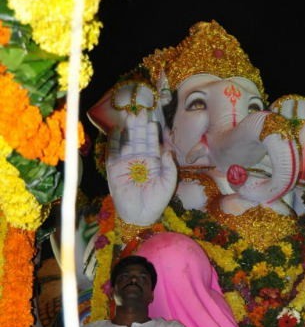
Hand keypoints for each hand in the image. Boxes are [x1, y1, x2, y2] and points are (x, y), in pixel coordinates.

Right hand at [106, 109, 177, 225]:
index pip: (152, 143)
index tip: (153, 120)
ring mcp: (126, 162)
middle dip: (140, 126)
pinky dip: (114, 140)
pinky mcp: (114, 168)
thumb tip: (167, 150)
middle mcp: (140, 159)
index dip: (152, 132)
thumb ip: (169, 166)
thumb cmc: (157, 200)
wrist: (140, 214)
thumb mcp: (168, 182)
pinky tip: (117, 129)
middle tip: (141, 112)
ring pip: (128, 142)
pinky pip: (113, 151)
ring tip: (131, 116)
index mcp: (154, 162)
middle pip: (139, 139)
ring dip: (129, 129)